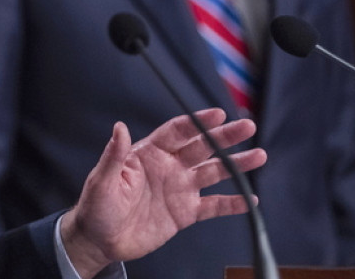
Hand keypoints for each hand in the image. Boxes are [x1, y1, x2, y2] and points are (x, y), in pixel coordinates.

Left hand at [61, 108, 266, 277]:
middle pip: (202, 147)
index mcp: (148, 154)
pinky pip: (213, 206)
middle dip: (225, 137)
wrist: (101, 240)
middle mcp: (168, 167)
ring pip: (213, 173)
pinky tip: (250, 199)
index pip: (178, 132)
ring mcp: (178, 189)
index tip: (217, 114)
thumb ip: (114, 155)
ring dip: (235, 164)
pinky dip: (232, 203)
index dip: (198, 122)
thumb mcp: (102, 180)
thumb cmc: (97, 207)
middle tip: (247, 126)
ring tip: (258, 156)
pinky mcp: (184, 213)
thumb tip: (119, 127)